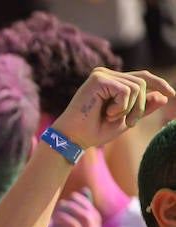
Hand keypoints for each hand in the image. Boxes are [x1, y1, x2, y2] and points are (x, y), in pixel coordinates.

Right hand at [53, 68, 173, 151]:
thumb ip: (143, 108)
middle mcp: (107, 74)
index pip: (142, 77)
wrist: (73, 139)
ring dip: (130, 108)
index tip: (172, 94)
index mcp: (112, 81)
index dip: (159, 84)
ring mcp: (102, 74)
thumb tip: (164, 96)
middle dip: (141, 105)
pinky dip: (121, 107)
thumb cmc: (94, 131)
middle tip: (129, 123)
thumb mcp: (125, 120)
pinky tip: (107, 113)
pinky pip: (125, 91)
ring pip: (137, 87)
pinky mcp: (98, 79)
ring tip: (113, 118)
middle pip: (142, 82)